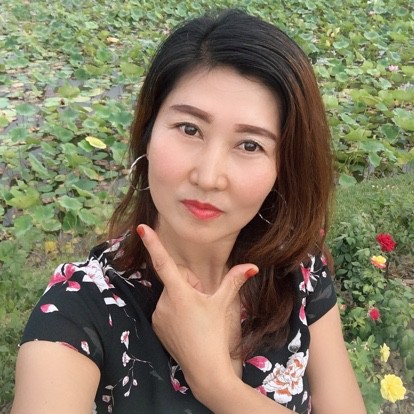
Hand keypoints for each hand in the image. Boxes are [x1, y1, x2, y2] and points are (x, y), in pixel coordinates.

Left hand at [137, 224, 257, 392]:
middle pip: (177, 280)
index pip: (163, 262)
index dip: (153, 243)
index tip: (141, 228)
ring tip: (196, 317)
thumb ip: (235, 280)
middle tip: (203, 302)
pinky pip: (166, 308)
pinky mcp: (156, 326)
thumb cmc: (214, 334)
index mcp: (179, 292)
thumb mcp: (223, 304)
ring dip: (183, 299)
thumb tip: (252, 266)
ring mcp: (157, 315)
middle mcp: (163, 301)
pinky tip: (187, 325)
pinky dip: (175, 311)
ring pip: (172, 295)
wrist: (204, 369)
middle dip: (190, 286)